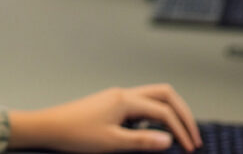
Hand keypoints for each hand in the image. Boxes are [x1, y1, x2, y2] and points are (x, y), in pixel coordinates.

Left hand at [7, 84, 201, 151]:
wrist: (48, 127)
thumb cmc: (74, 133)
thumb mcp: (112, 142)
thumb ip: (142, 141)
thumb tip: (169, 140)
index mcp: (125, 100)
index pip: (164, 112)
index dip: (181, 129)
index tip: (191, 147)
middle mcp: (123, 94)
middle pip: (164, 94)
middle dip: (183, 113)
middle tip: (193, 134)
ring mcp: (117, 98)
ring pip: (153, 97)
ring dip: (169, 112)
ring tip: (180, 132)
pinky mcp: (111, 105)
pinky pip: (141, 105)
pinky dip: (155, 115)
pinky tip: (155, 132)